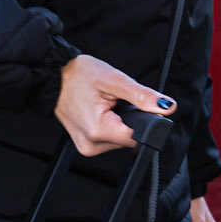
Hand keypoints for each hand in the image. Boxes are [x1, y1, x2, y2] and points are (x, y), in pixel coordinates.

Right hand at [53, 52, 174, 157]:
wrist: (53, 75)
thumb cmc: (78, 75)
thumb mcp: (114, 80)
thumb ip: (142, 96)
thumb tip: (166, 107)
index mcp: (98, 130)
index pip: (139, 137)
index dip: (143, 120)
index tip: (132, 105)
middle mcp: (91, 144)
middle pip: (130, 140)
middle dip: (129, 120)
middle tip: (114, 101)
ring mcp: (86, 146)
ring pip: (120, 140)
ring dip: (119, 123)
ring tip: (104, 105)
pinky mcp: (85, 144)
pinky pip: (108, 139)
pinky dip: (109, 126)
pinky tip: (99, 112)